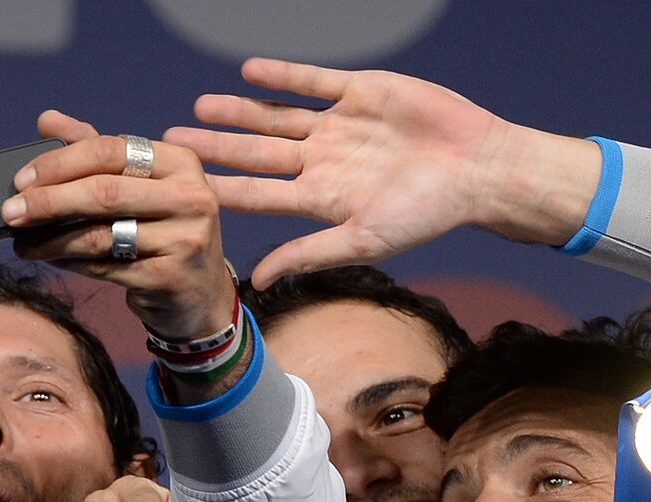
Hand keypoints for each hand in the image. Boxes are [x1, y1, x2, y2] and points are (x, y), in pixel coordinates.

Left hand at [2, 111, 236, 342]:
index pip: (109, 151)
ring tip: (22, 243)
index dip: (59, 163)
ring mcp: (184, 239)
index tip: (20, 179)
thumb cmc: (162, 231)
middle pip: (104, 192)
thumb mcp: (139, 186)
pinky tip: (51, 260)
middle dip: (48, 202)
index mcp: (180, 162)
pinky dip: (70, 263)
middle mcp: (190, 196)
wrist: (201, 294)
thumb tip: (47, 120)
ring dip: (51, 240)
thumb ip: (95, 151)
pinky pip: (105, 267)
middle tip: (10, 213)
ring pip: (100, 234)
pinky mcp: (170, 277)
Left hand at [164, 57, 598, 287]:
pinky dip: (285, 75)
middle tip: (170, 143)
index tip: (181, 189)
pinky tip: (251, 71)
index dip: (220, 189)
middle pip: (257, 153)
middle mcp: (324, 161)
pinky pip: (315, 81)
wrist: (479, 170)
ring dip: (240, 110)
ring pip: (278, 116)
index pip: (258, 194)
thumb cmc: (427, 214)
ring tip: (201, 106)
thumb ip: (308, 254)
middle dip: (216, 147)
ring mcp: (340, 126)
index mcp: (321, 199)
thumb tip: (258, 281)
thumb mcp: (363, 241)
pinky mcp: (362, 92)